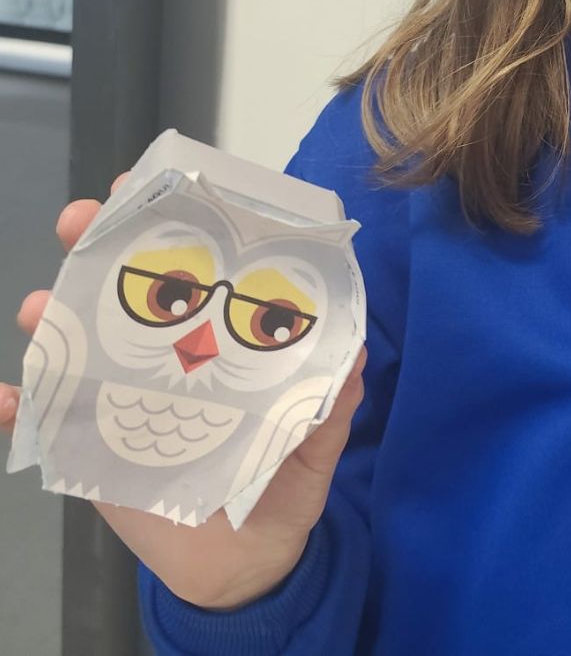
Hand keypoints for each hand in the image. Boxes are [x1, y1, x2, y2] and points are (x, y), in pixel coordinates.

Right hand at [0, 172, 366, 609]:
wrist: (244, 566)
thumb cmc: (280, 482)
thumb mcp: (315, 434)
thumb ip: (331, 397)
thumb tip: (355, 352)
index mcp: (216, 335)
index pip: (191, 261)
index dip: (168, 217)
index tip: (145, 184)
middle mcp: (164, 351)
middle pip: (121, 282)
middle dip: (95, 241)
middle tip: (80, 221)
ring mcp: (121, 394)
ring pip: (74, 338)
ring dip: (50, 314)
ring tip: (42, 307)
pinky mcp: (90, 447)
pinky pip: (39, 420)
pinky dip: (12, 406)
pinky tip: (2, 397)